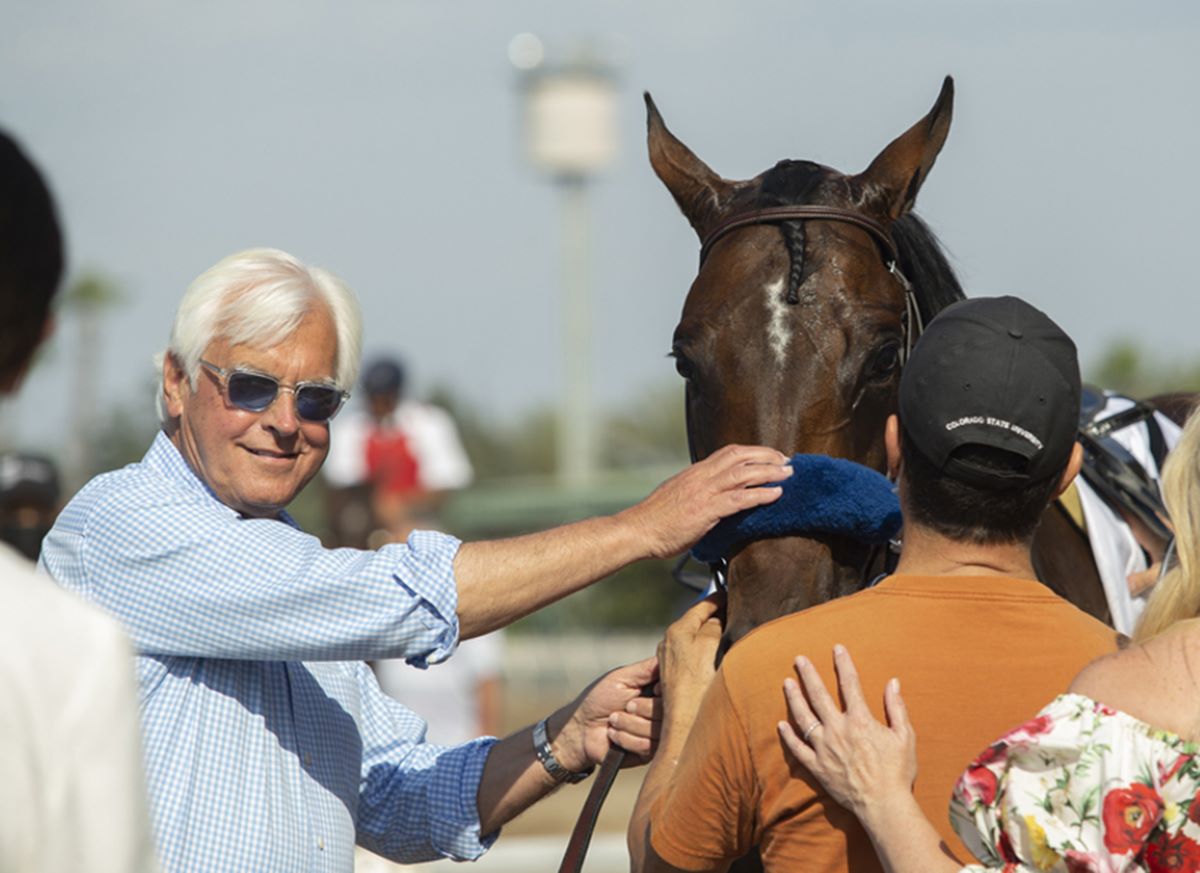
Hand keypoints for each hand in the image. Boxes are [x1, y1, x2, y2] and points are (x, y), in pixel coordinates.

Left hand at [551, 656, 660, 771]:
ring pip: (659, 730)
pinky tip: (614, 735)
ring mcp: (658, 734)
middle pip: (671, 712)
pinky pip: (647, 746)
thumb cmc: (599, 699)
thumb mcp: (622, 677)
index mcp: (658, 692)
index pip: (678, 691)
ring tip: (613, 720)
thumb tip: (670, 656)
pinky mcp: (649, 753)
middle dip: (643, 708)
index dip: (665, 691)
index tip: (653, 690)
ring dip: (630, 724)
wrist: (580, 729)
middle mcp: (662, 712)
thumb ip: (647, 668)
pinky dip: (626, 738)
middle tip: (626, 706)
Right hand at [618, 445, 790, 558]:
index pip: (729, 452)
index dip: (753, 452)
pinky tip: (775, 495)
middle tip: (786, 461)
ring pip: (743, 473)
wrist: (638, 530)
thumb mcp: (678, 496)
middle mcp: (701, 476)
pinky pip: (740, 499)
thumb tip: (711, 497)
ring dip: (769, 472)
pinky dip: (760, 494)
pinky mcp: (706, 510)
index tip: (769, 456)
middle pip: (740, 455)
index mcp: (695, 472)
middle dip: (766, 456)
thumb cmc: (656, 520)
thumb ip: (697, 492)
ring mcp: (704, 491)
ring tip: (788, 474)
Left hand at [658, 594, 724, 724]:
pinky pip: (693, 654)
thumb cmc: (695, 684)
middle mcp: (670, 642)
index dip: (719, 598)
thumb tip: (716, 617)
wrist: (684, 722)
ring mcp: (671, 659)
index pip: (701, 606)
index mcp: (677, 630)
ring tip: (729, 632)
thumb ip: (713, 626)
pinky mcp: (674, 675)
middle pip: (696, 621)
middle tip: (735, 611)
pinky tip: (717, 656)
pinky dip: (706, 650)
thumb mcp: (708, 645)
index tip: (732, 592)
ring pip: (694, 638)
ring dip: (710, 634)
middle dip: (715, 615)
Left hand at [777, 645, 915, 820]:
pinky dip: (788, 736)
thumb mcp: (905, 736)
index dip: (843, 664)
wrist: (884, 805)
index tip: (837, 648)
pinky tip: (781, 724)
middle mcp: (838, 730)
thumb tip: (893, 682)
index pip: (850, 684)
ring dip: (794, 698)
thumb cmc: (897, 772)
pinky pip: (797, 748)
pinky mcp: (817, 766)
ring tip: (787, 683)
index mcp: (860, 720)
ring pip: (803, 717)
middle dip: (809, 674)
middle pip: (819, 695)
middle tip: (799, 659)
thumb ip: (897, 708)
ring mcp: (824, 748)